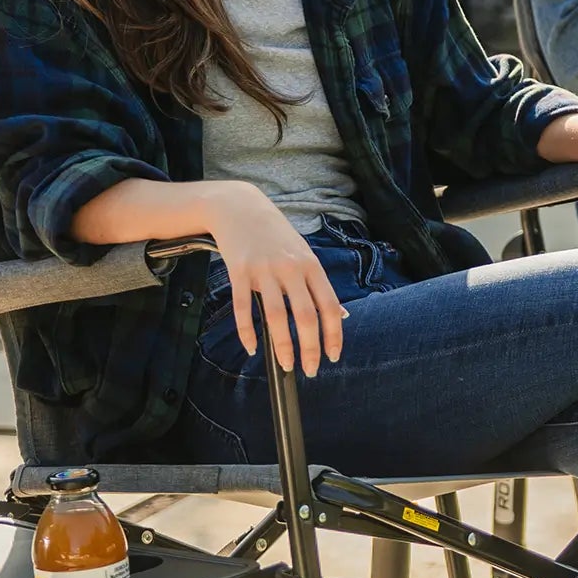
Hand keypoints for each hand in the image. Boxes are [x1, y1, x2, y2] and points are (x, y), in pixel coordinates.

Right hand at [200, 183, 346, 375]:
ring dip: (282, 345)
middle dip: (310, 348)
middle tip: (311, 369)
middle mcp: (290, 268)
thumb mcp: (304, 255)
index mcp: (311, 266)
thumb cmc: (276, 235)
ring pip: (275, 316)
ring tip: (286, 364)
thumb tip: (339, 315)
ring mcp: (263, 270)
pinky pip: (243, 308)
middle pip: (304, 315)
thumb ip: (319, 285)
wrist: (240, 207)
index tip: (333, 356)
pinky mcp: (239, 272)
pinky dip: (247, 332)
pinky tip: (252, 348)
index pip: (328, 306)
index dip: (333, 334)